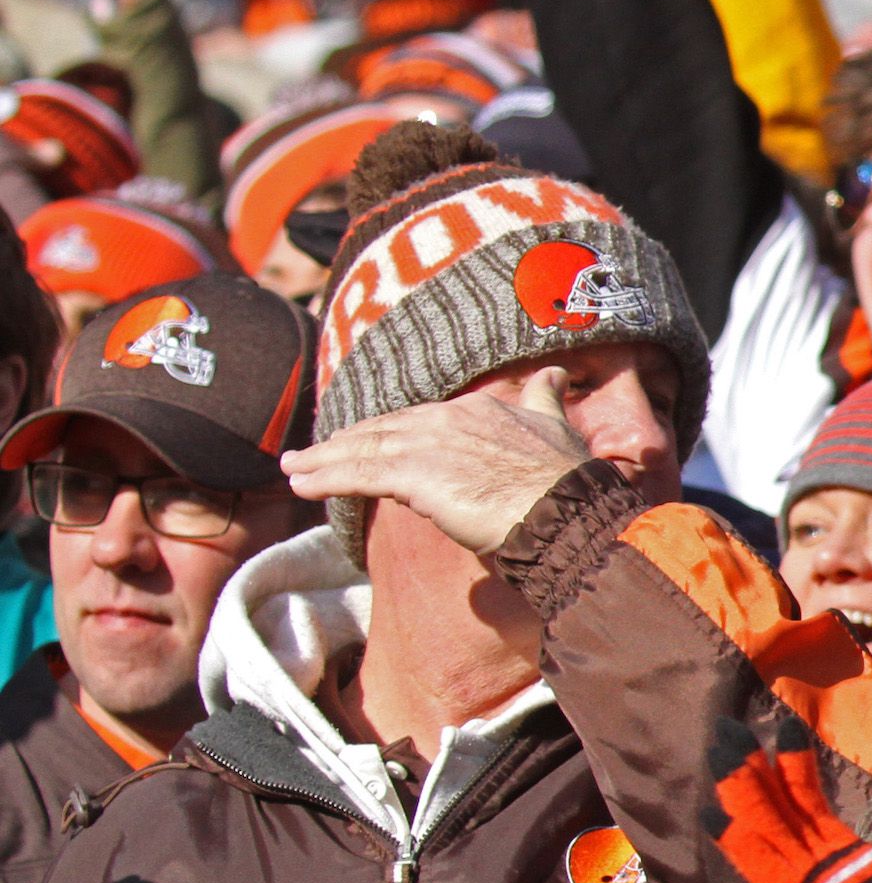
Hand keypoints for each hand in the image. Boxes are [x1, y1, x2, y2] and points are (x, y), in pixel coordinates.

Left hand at [279, 367, 594, 553]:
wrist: (566, 509)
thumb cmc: (566, 481)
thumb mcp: (557, 426)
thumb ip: (545, 398)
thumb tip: (554, 373)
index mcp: (477, 409)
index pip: (418, 419)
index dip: (387, 431)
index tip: (363, 441)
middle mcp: (446, 418)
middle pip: (382, 431)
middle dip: (343, 443)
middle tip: (310, 455)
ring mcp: (426, 444)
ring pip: (361, 451)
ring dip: (322, 460)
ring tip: (293, 469)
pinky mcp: (411, 474)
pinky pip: (356, 475)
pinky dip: (324, 478)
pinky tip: (300, 485)